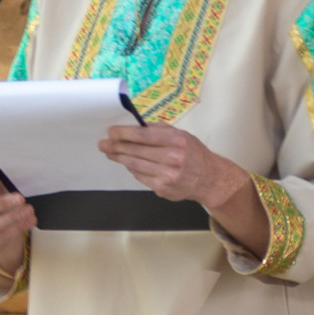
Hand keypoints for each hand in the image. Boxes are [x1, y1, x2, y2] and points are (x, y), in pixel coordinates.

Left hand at [100, 121, 268, 259]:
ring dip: (120, 158)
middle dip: (117, 146)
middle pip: (136, 151)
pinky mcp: (163, 188)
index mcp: (177, 140)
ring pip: (135, 165)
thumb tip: (135, 126)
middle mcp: (173, 158)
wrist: (209, 179)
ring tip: (110, 153)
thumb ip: (160, 130)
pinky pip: (141, 177)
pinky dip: (133, 169)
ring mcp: (167, 175)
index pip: (144, 135)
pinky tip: (128, 164)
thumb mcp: (182, 135)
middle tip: (103, 144)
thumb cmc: (194, 154)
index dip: (125, 134)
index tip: (111, 131)